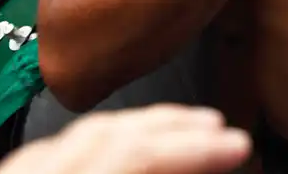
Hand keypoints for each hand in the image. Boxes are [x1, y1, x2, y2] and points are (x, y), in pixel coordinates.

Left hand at [0, 105, 250, 173]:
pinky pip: (49, 152)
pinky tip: (120, 144)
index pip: (136, 153)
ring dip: (138, 127)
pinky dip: (96, 141)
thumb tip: (201, 163)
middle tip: (221, 132)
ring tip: (181, 132)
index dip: (194, 145)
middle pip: (107, 131)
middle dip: (172, 125)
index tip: (238, 145)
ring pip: (77, 135)